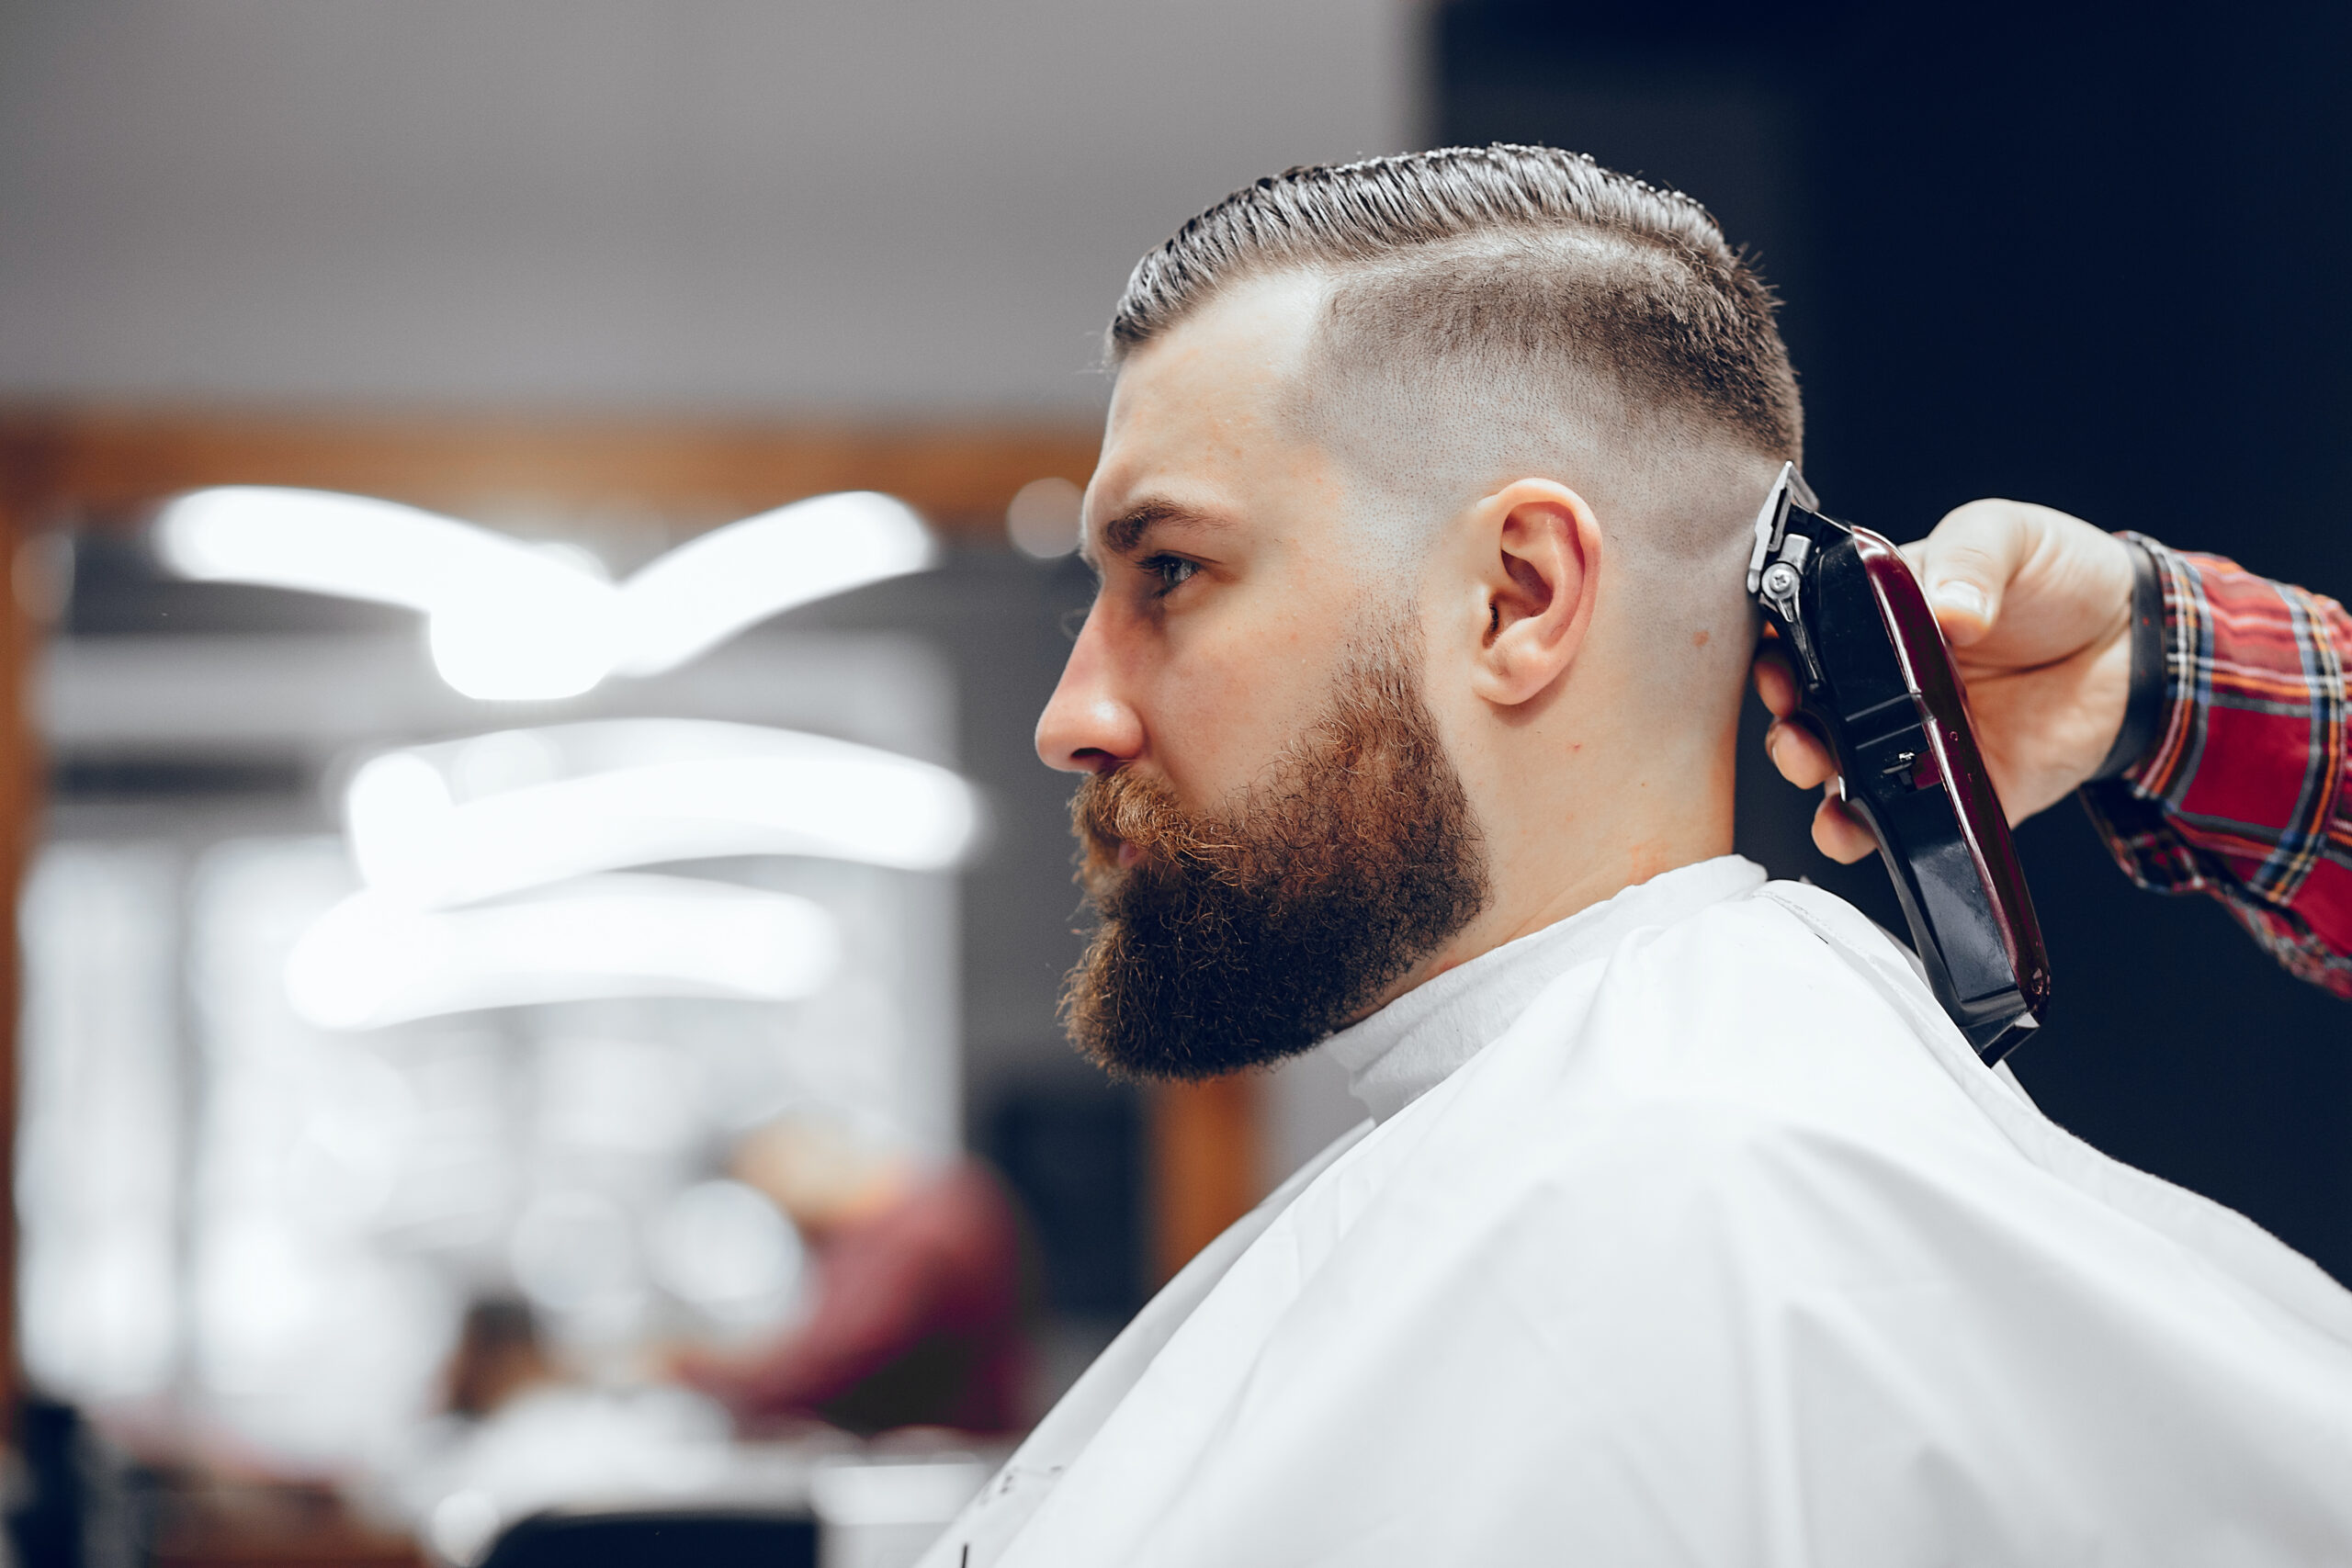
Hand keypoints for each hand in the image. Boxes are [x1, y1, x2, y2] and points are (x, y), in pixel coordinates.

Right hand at [1754, 499, 2137, 862]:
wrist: (2138, 641)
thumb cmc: (2062, 576)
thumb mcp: (2008, 536)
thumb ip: (1972, 558)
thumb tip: (1949, 608)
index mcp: (1880, 617)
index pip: (1806, 636)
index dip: (1778, 653)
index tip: (1775, 662)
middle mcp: (1886, 684)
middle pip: (1809, 711)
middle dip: (1787, 722)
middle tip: (1796, 722)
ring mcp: (1916, 739)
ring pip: (1840, 771)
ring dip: (1813, 777)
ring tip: (1814, 769)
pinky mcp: (1961, 789)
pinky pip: (1906, 821)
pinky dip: (1871, 834)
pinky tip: (1853, 826)